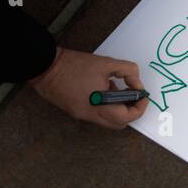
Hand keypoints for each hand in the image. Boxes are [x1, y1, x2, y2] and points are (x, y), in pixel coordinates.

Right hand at [30, 47, 148, 128]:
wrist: (45, 67)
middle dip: (131, 111)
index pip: (126, 117)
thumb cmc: (75, 64)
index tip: (143, 95)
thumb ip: (128, 72)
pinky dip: (106, 106)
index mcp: (99, 106)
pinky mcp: (75, 111)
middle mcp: (90, 115)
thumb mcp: (107, 63)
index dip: (139, 108)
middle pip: (118, 124)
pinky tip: (104, 89)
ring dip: (118, 109)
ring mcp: (81, 115)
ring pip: (107, 121)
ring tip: (118, 89)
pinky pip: (96, 114)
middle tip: (134, 95)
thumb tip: (137, 84)